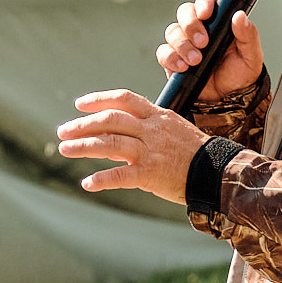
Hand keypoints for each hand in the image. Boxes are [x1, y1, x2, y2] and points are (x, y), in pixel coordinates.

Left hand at [57, 89, 210, 202]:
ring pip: (110, 143)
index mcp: (157, 116)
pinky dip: (102, 179)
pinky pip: (121, 175)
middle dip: (83, 124)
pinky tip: (87, 183)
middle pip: (111, 120)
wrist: (218, 172)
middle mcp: (152, 130)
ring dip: (83, 146)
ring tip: (65, 149)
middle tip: (63, 131)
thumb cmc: (194, 152)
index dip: (99, 99)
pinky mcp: (151, 174)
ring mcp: (151, 152)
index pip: (124, 99)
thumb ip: (147, 126)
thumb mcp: (172, 129)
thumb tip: (119, 129)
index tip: (80, 105)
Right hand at [157, 0, 263, 99]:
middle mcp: (200, 28)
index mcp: (219, 21)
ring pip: (173, 31)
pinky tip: (183, 67)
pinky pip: (164, 52)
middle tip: (203, 42)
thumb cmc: (241, 74)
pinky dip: (171, 58)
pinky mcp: (173, 59)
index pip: (208, 1)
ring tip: (197, 60)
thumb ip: (248, 35)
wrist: (229, 100)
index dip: (204, 3)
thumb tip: (239, 15)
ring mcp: (184, 43)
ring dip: (183, 45)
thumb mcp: (251, 55)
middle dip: (191, 25)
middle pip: (185, 12)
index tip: (206, 14)